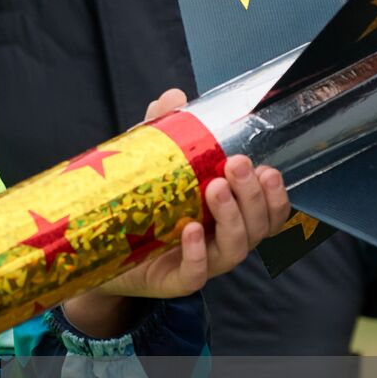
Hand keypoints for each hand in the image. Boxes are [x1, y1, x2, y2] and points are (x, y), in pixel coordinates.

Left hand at [61, 90, 289, 336]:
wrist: (100, 251)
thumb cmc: (140, 204)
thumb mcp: (154, 162)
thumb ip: (166, 130)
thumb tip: (175, 97)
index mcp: (228, 214)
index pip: (268, 211)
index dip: (275, 195)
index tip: (267, 168)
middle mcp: (222, 241)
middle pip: (258, 227)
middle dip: (254, 195)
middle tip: (237, 165)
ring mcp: (202, 263)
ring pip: (235, 249)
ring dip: (232, 218)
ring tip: (215, 188)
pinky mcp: (174, 281)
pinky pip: (195, 274)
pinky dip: (197, 254)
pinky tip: (190, 230)